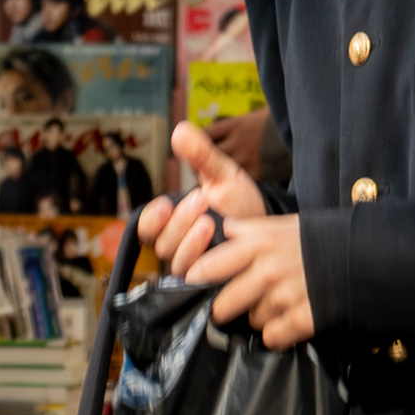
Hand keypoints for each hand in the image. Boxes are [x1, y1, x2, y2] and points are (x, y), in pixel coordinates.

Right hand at [138, 121, 267, 277]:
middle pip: (162, 244)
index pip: (146, 228)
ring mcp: (194, 268)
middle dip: (179, 224)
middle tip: (200, 201)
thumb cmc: (239, 201)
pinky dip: (207, 266)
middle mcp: (178, 248)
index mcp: (172, 224)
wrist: (268, 227)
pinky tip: (221, 248)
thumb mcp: (222, 175)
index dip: (152, 219)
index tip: (166, 205)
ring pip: (178, 264)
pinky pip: (200, 283)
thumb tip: (180, 130)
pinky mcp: (212, 284)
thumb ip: (201, 155)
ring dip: (191, 243)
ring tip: (210, 223)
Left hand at [188, 214, 315, 348]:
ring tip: (272, 307)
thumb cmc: (317, 237)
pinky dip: (276, 334)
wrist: (361, 255)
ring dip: (257, 318)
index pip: (212, 265)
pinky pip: (273, 337)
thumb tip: (223, 229)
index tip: (191, 284)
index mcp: (259, 244)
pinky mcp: (303, 318)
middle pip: (226, 303)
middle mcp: (268, 270)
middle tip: (224, 310)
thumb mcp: (281, 224)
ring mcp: (285, 297)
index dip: (198, 277)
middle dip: (223, 309)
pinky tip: (285, 323)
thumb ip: (249, 229)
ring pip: (252, 320)